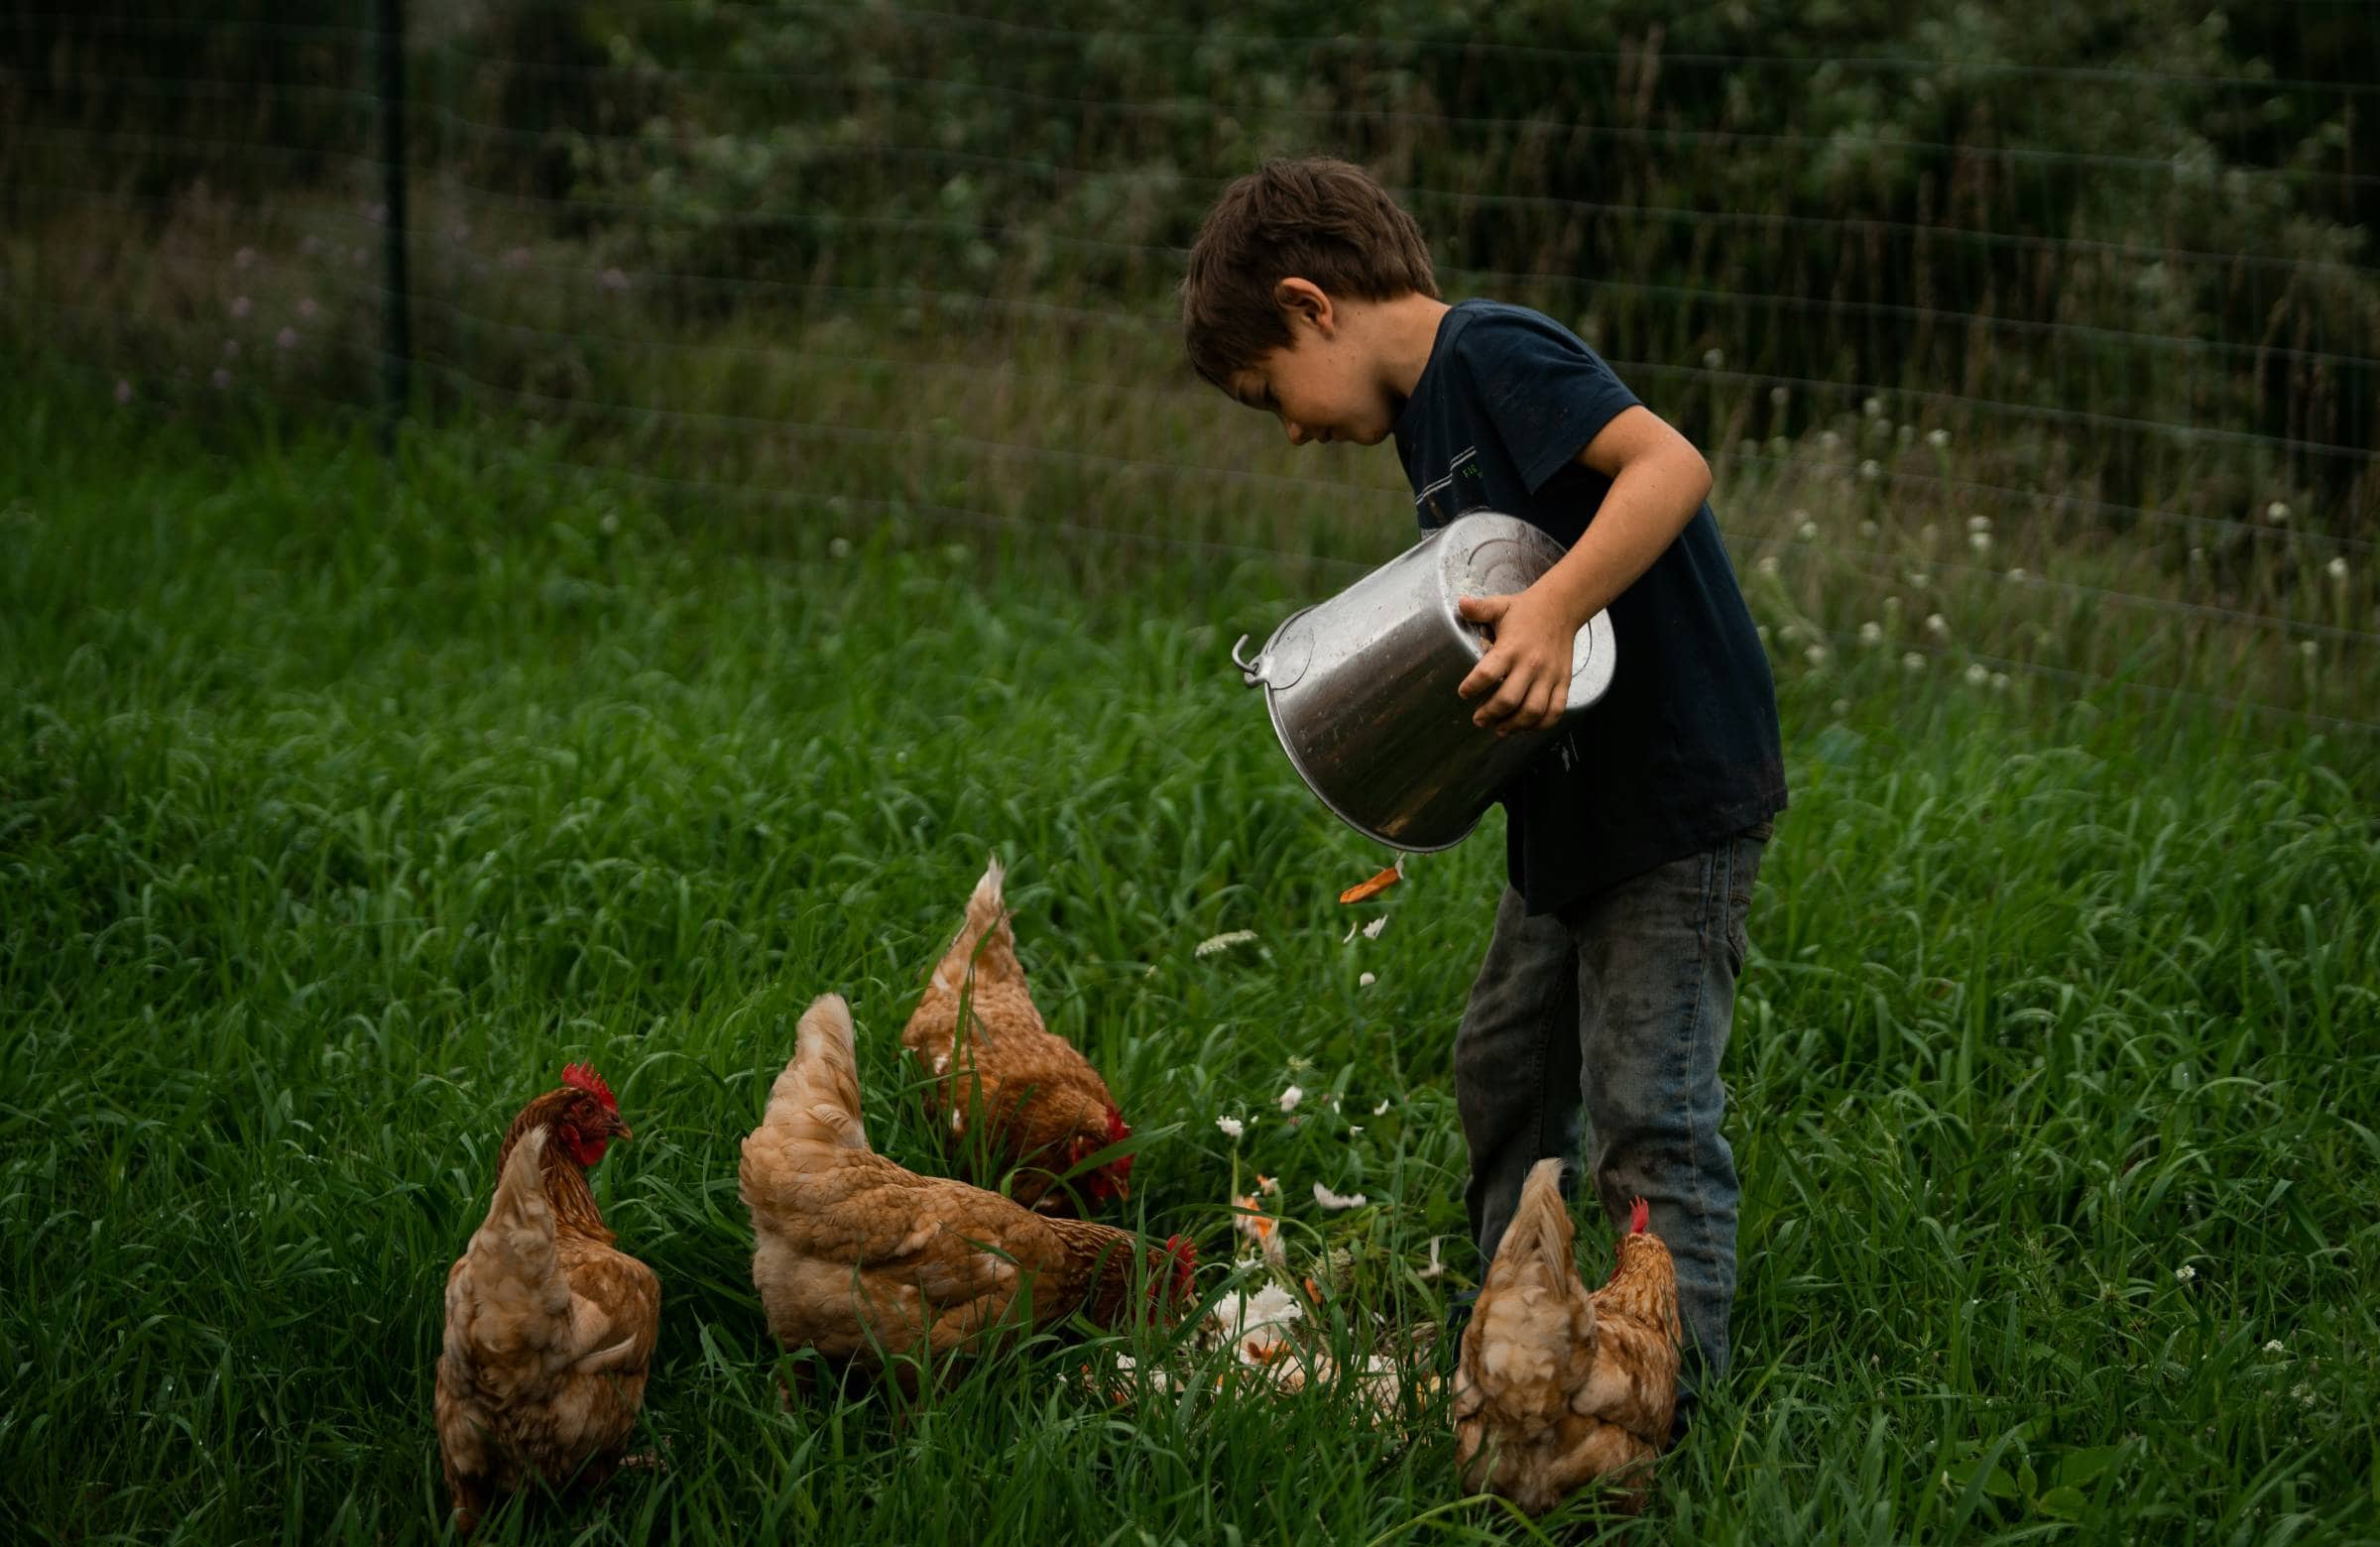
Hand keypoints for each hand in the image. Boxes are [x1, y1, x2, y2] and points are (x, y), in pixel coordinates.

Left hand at [1456, 586, 1575, 735]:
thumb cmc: (1526, 610)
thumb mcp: (1500, 606)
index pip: (1487, 673)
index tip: (1463, 693)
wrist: (1562, 607)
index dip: (1472, 687)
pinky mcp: (1563, 681)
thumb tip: (1460, 603)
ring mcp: (1549, 675)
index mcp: (1511, 647)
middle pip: (1509, 699)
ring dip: (1514, 725)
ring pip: (1533, 710)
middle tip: (1478, 719)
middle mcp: (1531, 664)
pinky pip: (1555, 710)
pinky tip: (1526, 727)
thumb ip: (1479, 608)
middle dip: (1490, 714)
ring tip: (1499, 728)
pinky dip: (1541, 724)